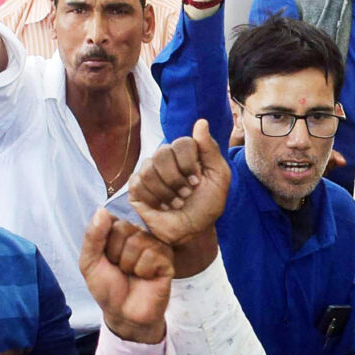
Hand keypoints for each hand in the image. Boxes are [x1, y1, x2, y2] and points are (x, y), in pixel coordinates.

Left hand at [81, 211, 174, 344]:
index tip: (106, 259)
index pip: (111, 221)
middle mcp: (139, 235)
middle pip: (125, 229)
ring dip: (129, 264)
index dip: (104, 244)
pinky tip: (146, 278)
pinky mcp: (168, 259)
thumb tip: (101, 210)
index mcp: (120, 232)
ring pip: (138, 242)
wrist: (124, 314)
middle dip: (116, 254)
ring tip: (133, 275)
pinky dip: (143, 271)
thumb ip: (92, 236)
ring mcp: (155, 246)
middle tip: (121, 269)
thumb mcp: (89, 262)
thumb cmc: (108, 288)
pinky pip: (153, 255)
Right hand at [127, 120, 233, 258]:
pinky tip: (162, 207)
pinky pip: (138, 184)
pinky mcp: (135, 187)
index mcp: (185, 152)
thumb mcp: (218, 178)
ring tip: (176, 203)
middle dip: (177, 180)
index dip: (189, 164)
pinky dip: (154, 200)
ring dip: (166, 192)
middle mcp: (165, 157)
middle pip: (162, 154)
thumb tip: (201, 122)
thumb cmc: (207, 205)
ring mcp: (148, 171)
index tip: (197, 182)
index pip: (182, 143)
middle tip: (186, 195)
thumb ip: (210, 150)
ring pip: (149, 170)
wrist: (192, 231)